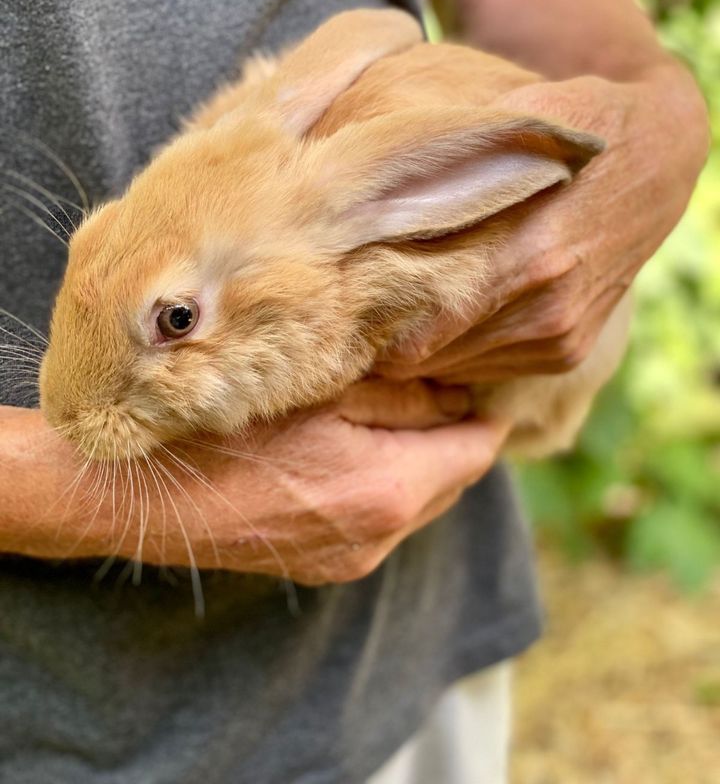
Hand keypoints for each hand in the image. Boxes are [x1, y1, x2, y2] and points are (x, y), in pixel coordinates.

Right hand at [11, 382, 507, 584]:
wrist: (142, 497)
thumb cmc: (225, 428)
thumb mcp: (320, 391)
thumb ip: (403, 396)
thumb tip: (458, 396)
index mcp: (388, 490)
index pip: (475, 451)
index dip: (486, 412)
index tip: (485, 380)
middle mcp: (378, 538)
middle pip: (453, 482)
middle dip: (457, 437)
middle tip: (448, 388)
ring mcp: (349, 560)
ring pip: (418, 505)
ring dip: (422, 464)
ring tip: (404, 416)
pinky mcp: (321, 567)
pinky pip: (381, 524)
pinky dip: (387, 488)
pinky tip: (359, 453)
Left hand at [375, 64, 707, 383]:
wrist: (656, 158)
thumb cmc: (571, 127)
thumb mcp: (511, 121)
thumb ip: (443, 163)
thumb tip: (360, 190)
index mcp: (525, 255)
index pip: (412, 324)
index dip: (362, 319)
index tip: (332, 297)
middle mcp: (544, 309)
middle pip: (421, 354)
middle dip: (380, 334)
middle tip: (346, 304)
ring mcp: (559, 337)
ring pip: (448, 368)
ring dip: (417, 344)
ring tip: (390, 305)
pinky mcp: (568, 351)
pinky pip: (484, 370)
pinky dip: (455, 349)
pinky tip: (444, 310)